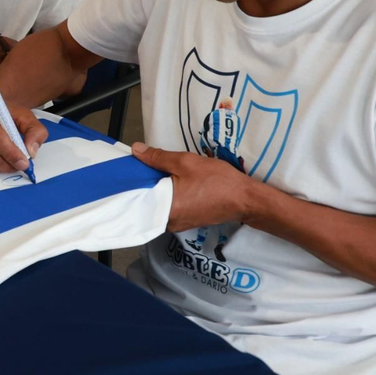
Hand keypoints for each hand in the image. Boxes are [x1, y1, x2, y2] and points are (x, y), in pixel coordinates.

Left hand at [130, 141, 256, 231]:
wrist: (246, 199)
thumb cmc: (217, 181)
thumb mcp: (186, 162)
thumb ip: (158, 157)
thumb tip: (136, 150)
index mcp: (165, 210)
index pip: (137, 195)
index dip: (133, 178)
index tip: (130, 166)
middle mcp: (168, 223)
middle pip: (147, 200)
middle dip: (146, 182)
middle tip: (144, 165)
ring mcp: (178, 224)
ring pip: (159, 203)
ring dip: (158, 188)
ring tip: (158, 171)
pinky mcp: (187, 222)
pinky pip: (170, 207)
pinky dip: (169, 195)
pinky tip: (172, 182)